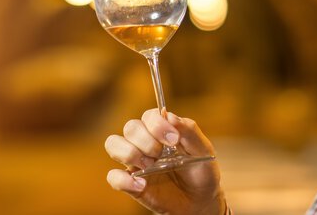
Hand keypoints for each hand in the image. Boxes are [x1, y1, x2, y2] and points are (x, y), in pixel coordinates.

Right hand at [105, 109, 226, 214]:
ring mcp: (136, 162)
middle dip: (146, 140)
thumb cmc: (202, 171)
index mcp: (163, 130)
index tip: (173, 139)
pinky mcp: (130, 183)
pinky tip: (142, 185)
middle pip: (131, 127)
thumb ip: (189, 131)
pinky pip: (113, 176)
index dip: (157, 124)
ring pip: (113, 144)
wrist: (200, 200)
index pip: (149, 116)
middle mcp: (146, 142)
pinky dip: (124, 180)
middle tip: (161, 154)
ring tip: (150, 166)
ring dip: (131, 153)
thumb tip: (169, 115)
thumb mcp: (203, 150)